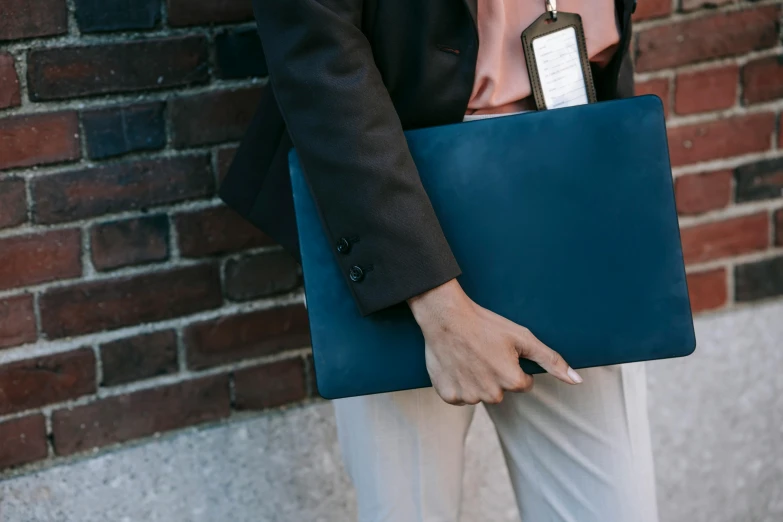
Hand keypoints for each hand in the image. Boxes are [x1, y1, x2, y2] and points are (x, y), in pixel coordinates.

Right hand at [407, 279, 581, 405]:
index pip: (523, 383)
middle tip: (484, 351)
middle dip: (496, 374)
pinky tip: (457, 364)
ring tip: (469, 356)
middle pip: (501, 391)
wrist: (445, 317)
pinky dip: (458, 383)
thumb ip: (551, 361)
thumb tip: (577, 381)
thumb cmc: (485, 324)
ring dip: (476, 380)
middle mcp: (491, 395)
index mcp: (512, 381)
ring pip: (480, 394)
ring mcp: (468, 396)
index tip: (501, 350)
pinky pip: (459, 396)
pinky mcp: (448, 395)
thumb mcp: (522, 338)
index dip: (514, 365)